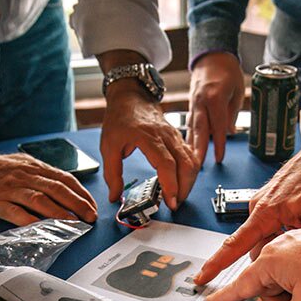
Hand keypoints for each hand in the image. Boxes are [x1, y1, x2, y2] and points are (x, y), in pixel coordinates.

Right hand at [0, 149, 97, 225]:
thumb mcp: (23, 165)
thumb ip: (42, 175)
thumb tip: (64, 186)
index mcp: (34, 168)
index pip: (65, 179)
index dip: (81, 193)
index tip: (93, 206)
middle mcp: (26, 177)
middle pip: (57, 189)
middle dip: (77, 204)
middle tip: (91, 217)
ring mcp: (11, 189)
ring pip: (40, 200)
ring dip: (60, 213)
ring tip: (74, 223)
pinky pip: (15, 212)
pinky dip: (30, 220)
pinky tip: (42, 228)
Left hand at [101, 82, 199, 209]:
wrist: (130, 97)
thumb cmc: (120, 118)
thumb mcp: (108, 146)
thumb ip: (112, 174)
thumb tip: (114, 196)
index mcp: (148, 136)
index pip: (167, 164)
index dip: (171, 185)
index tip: (170, 201)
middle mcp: (166, 136)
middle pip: (186, 165)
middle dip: (184, 188)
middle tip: (174, 204)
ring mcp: (175, 136)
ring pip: (192, 161)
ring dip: (188, 182)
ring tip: (178, 196)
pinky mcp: (178, 138)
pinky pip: (191, 157)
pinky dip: (189, 172)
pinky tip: (181, 182)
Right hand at [188, 52, 244, 164]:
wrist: (211, 55)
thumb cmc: (227, 70)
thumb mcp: (237, 90)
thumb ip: (232, 113)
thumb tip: (229, 133)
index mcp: (214, 96)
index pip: (218, 125)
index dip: (218, 143)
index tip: (219, 158)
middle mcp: (201, 101)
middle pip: (200, 130)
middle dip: (198, 150)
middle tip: (196, 168)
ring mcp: (194, 104)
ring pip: (192, 129)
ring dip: (190, 147)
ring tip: (188, 165)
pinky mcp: (191, 106)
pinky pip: (190, 125)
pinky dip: (188, 139)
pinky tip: (185, 151)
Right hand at [195, 102, 300, 284]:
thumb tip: (291, 264)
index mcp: (266, 211)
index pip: (235, 245)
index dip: (217, 264)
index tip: (202, 277)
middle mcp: (259, 206)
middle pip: (255, 248)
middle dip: (273, 259)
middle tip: (300, 256)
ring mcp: (263, 203)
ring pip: (265, 238)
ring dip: (281, 243)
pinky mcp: (270, 201)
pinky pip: (270, 226)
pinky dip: (283, 232)